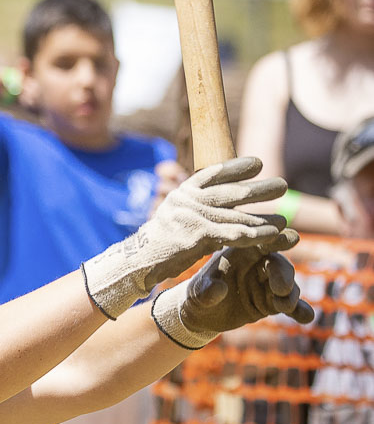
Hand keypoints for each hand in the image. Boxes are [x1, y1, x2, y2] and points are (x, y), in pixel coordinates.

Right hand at [82, 156, 288, 318]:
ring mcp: (191, 217)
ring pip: (235, 215)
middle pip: (229, 192)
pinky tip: (272, 235)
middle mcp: (187, 200)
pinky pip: (233, 235)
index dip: (236, 167)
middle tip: (283, 184)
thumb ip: (197, 204)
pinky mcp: (196, 237)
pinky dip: (255, 235)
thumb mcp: (176, 214)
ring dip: (263, 216)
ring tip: (286, 215)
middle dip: (258, 188)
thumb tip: (222, 194)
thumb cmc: (162, 240)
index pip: (212, 173)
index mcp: (183, 192)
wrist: (138, 261)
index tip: (258, 163)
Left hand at [152, 229, 314, 348]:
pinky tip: (307, 317)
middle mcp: (257, 264)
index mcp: (240, 252)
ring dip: (290, 295)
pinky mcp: (273, 302)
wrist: (203, 315)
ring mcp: (267, 283)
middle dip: (284, 275)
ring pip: (288, 285)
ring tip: (284, 306)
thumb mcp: (197, 294)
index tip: (292, 238)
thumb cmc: (198, 295)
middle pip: (278, 264)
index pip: (260, 242)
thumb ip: (207, 291)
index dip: (276, 239)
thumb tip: (219, 289)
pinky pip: (291, 306)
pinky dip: (300, 310)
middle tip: (281, 289)